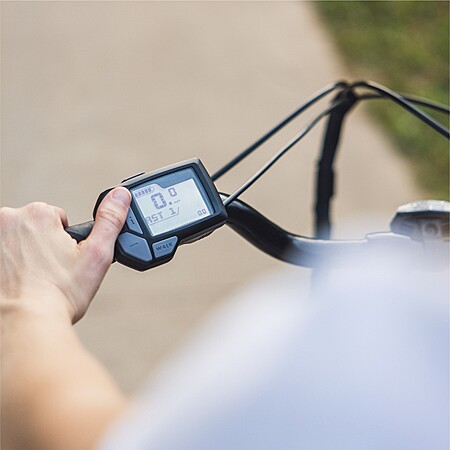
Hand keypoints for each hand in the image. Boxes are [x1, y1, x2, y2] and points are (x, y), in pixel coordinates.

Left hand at [0, 187, 130, 322]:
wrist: (26, 322)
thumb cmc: (59, 294)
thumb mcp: (97, 254)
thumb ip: (110, 219)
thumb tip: (120, 195)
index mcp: (38, 214)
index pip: (59, 219)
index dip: (66, 242)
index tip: (65, 260)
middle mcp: (9, 220)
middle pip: (37, 228)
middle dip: (46, 245)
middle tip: (53, 270)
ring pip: (20, 242)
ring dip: (28, 255)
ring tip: (37, 277)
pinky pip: (5, 254)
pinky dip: (12, 265)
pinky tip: (21, 281)